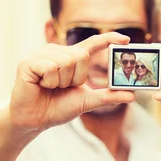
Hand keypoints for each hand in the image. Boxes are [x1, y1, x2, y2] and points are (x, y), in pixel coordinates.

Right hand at [9, 32, 134, 132]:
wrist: (34, 120)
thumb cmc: (57, 108)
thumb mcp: (87, 101)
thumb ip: (108, 97)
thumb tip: (132, 95)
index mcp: (71, 58)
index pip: (92, 44)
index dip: (108, 39)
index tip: (126, 39)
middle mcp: (57, 51)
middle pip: (80, 56)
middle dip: (76, 78)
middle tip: (62, 87)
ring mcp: (41, 54)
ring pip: (66, 61)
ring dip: (62, 82)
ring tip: (50, 87)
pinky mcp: (28, 61)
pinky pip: (51, 67)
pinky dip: (49, 82)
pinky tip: (40, 85)